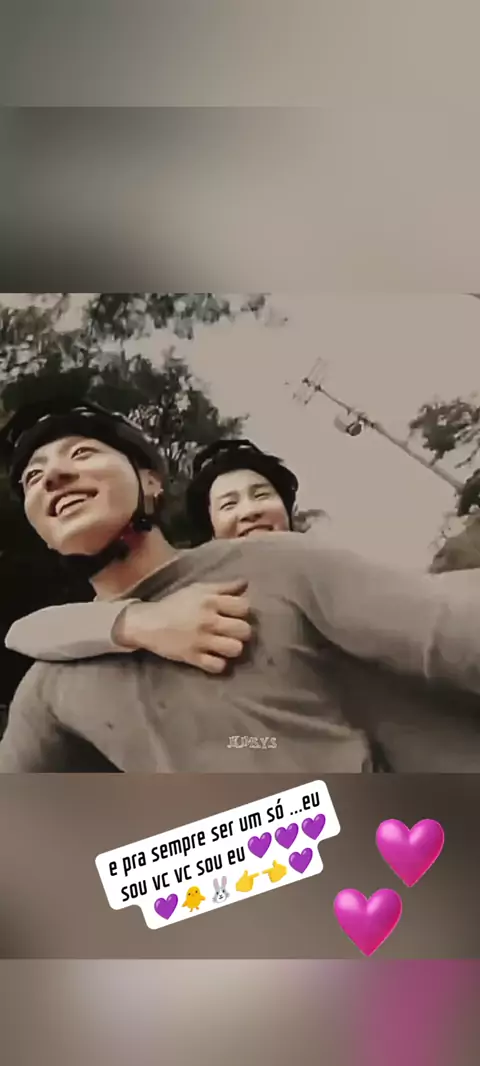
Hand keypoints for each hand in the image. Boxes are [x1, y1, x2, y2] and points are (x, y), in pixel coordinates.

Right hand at [112, 579, 251, 673]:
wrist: (147, 623)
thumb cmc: (175, 604)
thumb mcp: (198, 589)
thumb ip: (223, 587)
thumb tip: (245, 583)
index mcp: (210, 601)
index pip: (244, 607)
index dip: (243, 611)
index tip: (235, 614)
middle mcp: (208, 620)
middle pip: (244, 630)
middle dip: (242, 632)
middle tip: (232, 632)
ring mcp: (201, 640)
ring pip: (235, 649)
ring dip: (233, 648)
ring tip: (225, 645)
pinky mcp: (193, 657)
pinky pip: (218, 666)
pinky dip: (218, 664)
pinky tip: (214, 658)